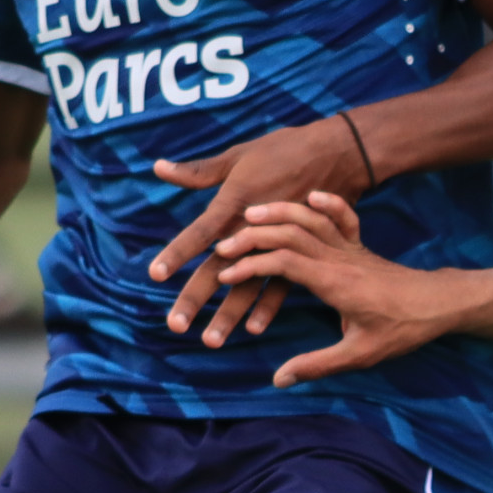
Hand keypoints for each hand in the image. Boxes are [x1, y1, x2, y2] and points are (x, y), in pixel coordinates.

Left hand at [147, 116, 370, 344]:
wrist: (337, 154)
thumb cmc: (285, 150)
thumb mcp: (238, 156)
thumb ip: (199, 171)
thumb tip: (159, 168)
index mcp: (234, 204)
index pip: (198, 234)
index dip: (176, 254)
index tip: (154, 275)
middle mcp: (251, 229)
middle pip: (217, 269)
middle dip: (195, 298)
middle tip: (175, 326)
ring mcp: (276, 243)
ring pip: (247, 285)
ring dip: (228, 315)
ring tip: (211, 341)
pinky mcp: (300, 251)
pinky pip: (281, 285)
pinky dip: (266, 307)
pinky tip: (253, 328)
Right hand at [217, 191, 458, 384]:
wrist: (440, 304)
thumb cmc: (402, 329)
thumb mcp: (360, 354)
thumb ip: (318, 365)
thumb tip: (279, 379)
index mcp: (335, 282)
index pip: (286, 263)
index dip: (253, 266)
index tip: (226, 274)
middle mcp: (340, 258)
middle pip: (290, 234)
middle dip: (253, 235)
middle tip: (222, 243)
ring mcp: (350, 248)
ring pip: (310, 219)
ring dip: (278, 213)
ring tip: (248, 213)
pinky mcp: (359, 245)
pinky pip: (341, 216)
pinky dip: (325, 203)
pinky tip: (309, 196)